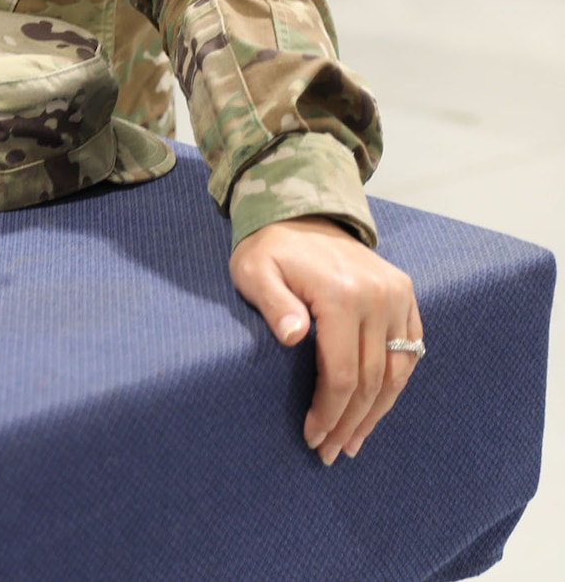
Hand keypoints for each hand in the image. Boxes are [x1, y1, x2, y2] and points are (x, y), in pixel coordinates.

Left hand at [229, 217, 420, 464]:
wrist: (301, 212)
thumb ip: (273, 303)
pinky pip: (410, 352)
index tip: (312, 438)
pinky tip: (377, 409)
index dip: (330, 412)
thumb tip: (293, 336)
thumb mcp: (254, 271)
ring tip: (354, 441)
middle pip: (373, 380)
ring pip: (397, 372)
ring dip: (377, 412)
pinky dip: (396, 384)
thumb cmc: (269, 250)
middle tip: (332, 452)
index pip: (344, 373)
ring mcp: (398, 297)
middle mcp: (379, 297)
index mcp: (342, 295)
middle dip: (351, 422)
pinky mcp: (406, 296)